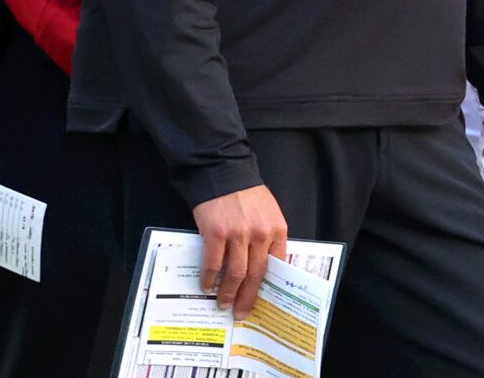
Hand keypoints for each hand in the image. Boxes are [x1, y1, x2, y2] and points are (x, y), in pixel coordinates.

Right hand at [192, 185, 288, 319]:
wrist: (224, 171)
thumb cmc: (246, 194)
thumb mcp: (268, 213)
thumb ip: (268, 238)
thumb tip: (262, 269)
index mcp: (277, 230)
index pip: (275, 267)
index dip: (265, 289)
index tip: (259, 303)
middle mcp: (260, 234)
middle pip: (254, 275)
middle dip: (246, 298)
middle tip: (239, 313)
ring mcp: (238, 234)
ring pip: (235, 274)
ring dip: (228, 293)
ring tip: (222, 304)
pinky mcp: (216, 233)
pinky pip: (213, 264)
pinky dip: (209, 278)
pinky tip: (206, 286)